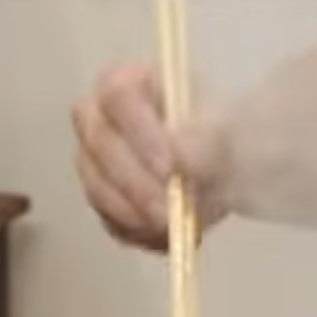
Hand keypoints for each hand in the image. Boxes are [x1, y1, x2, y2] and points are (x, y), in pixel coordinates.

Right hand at [72, 64, 228, 249]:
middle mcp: (97, 118)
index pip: (118, 96)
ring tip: (176, 223)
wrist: (220, 171)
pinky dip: (140, 233)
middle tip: (170, 209)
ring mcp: (93, 161)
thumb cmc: (216, 137)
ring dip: (137, 213)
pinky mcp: (103, 200)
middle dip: (137, 183)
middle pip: (100, 145)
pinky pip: (110, 221)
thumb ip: (205, 139)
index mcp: (126, 83)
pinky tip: (170, 233)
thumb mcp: (223, 129)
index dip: (140, 132)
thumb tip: (181, 158)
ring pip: (98, 188)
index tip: (169, 167)